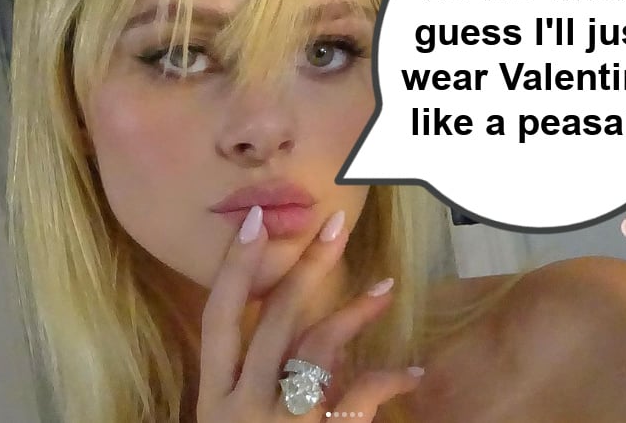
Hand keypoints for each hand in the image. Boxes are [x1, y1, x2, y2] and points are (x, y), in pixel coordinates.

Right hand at [196, 206, 423, 421]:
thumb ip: (254, 378)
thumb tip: (289, 326)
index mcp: (212, 396)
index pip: (218, 317)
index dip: (234, 267)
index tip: (254, 221)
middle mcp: (237, 405)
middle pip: (273, 318)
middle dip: (304, 266)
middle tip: (334, 223)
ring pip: (317, 348)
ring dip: (355, 313)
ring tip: (386, 286)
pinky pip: (358, 399)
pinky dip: (389, 379)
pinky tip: (413, 368)